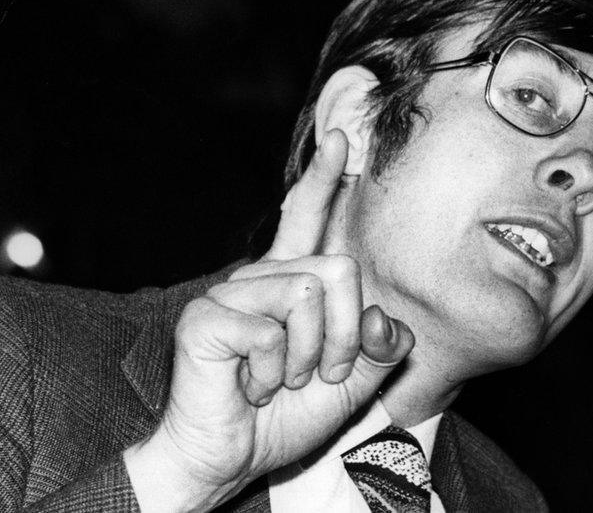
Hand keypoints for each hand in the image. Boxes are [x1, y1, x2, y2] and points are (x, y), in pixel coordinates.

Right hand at [124, 130, 412, 511]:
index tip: (341, 139)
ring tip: (279, 379)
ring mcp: (229, 294)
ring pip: (307, 296)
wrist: (233, 457)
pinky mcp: (205, 319)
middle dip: (342, 336)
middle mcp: (258, 277)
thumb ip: (380, 347)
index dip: (323, 179)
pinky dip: (272, 373)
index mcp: (290, 282)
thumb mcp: (353, 381)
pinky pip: (269, 332)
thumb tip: (384, 318)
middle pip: (338, 270)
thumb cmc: (287, 415)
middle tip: (316, 371)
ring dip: (307, 357)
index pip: (307, 219)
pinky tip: (250, 385)